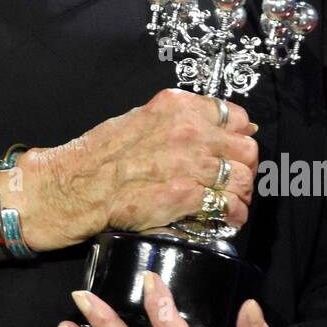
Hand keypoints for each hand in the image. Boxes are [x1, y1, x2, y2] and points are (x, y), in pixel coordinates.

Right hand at [18, 88, 259, 252]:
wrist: (79, 185)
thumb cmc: (103, 155)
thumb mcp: (142, 119)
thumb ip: (178, 121)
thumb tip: (211, 129)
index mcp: (178, 107)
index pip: (236, 116)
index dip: (239, 135)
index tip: (233, 148)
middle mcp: (189, 130)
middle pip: (247, 148)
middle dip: (245, 166)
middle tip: (235, 179)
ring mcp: (190, 163)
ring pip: (244, 177)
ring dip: (242, 193)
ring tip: (232, 202)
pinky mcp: (187, 195)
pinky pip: (229, 205)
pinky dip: (234, 214)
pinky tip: (227, 218)